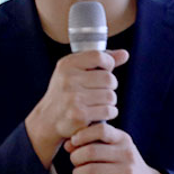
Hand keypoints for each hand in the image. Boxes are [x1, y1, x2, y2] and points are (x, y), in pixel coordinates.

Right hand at [25, 49, 129, 167]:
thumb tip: (125, 54)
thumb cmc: (66, 93)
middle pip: (109, 78)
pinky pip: (108, 111)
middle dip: (111, 86)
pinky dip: (109, 113)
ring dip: (110, 101)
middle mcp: (68, 80)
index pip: (99, 56)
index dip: (108, 63)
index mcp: (67, 65)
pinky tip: (101, 113)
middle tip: (102, 91)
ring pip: (111, 96)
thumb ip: (100, 61)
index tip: (106, 70)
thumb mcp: (75, 72)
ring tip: (100, 103)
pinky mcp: (79, 115)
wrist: (48, 120)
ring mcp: (73, 98)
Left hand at [64, 121, 171, 173]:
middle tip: (74, 161)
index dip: (83, 134)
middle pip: (91, 152)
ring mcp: (127, 172)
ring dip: (77, 173)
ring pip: (91, 171)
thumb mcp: (115, 149)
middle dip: (76, 157)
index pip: (102, 130)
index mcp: (123, 139)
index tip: (74, 142)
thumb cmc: (125, 164)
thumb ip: (93, 143)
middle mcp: (126, 153)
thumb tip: (68, 144)